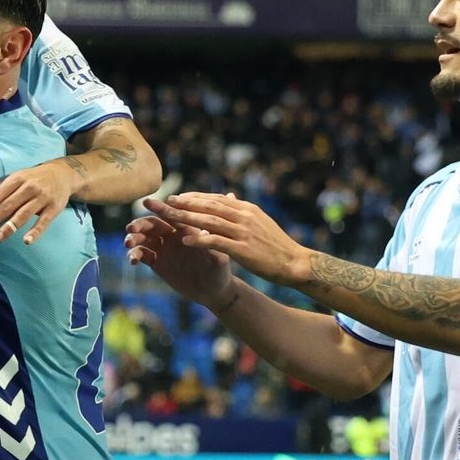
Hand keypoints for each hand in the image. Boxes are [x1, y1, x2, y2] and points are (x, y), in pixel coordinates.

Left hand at [0, 159, 77, 243]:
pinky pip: (43, 221)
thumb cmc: (34, 179)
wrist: (63, 174)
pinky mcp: (54, 208)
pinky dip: (35, 231)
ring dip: (9, 227)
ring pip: (23, 214)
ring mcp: (42, 198)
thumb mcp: (17, 180)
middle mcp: (29, 187)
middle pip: (8, 206)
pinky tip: (27, 241)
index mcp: (17, 179)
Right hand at [126, 210, 235, 310]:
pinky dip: (135, 255)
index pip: (171, 215)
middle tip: (131, 228)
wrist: (212, 291)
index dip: (160, 208)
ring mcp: (163, 249)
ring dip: (134, 238)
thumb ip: (211, 243)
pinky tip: (132, 260)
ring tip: (128, 244)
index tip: (147, 202)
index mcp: (186, 229)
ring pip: (144, 239)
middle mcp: (172, 236)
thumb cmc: (220, 271)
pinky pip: (142, 255)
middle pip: (152, 225)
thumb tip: (205, 230)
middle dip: (140, 224)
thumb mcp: (219, 258)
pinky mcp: (157, 263)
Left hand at [150, 193, 312, 286]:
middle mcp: (244, 216)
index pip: (216, 199)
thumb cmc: (275, 245)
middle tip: (165, 201)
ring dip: (187, 217)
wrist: (294, 262)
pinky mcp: (243, 249)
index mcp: (246, 209)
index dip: (195, 197)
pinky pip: (217, 242)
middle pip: (208, 206)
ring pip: (209, 221)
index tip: (177, 197)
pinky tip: (185, 240)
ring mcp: (244, 232)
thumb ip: (241, 210)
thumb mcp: (259, 221)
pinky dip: (200, 239)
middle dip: (185, 203)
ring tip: (168, 216)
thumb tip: (229, 197)